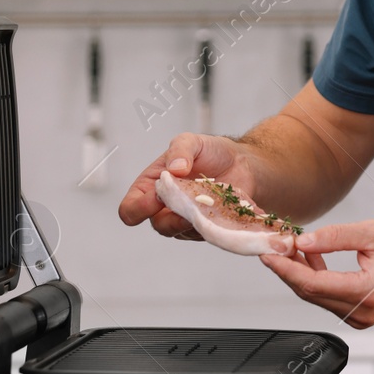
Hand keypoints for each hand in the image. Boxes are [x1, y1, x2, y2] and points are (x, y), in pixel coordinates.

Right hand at [118, 133, 255, 240]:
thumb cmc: (211, 152)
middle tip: (189, 203)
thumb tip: (175, 168)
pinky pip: (205, 232)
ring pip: (184, 232)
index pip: (131, 208)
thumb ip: (180, 149)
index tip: (156, 198)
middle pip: (159, 225)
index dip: (138, 209)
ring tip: (209, 202)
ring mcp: (186, 220)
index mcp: (151, 187)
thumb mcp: (191, 141)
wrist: (242, 162)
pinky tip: (222, 207)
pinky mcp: (207, 227)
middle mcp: (164, 208)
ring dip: (195, 219)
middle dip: (172, 218)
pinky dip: (212, 222)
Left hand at [259, 220, 373, 328]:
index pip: (312, 284)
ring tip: (292, 248)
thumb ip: (335, 237)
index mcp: (367, 292)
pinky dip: (315, 280)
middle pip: (309, 293)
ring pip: (316, 297)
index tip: (269, 252)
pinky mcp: (359, 316)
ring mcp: (359, 318)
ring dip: (300, 274)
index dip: (286, 268)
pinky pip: (327, 299)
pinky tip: (312, 260)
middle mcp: (361, 312)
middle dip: (288, 269)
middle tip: (275, 245)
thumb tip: (303, 241)